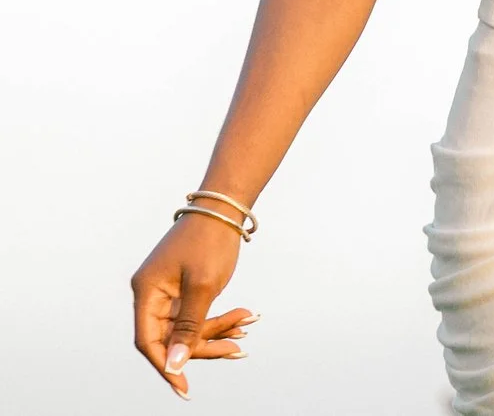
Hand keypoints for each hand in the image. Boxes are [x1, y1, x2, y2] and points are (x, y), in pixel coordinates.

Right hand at [131, 215, 256, 398]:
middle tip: (237, 350)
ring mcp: (167, 292)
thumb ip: (188, 328)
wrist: (225, 207)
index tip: (184, 387)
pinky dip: (218, 319)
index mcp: (146, 292)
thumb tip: (174, 365)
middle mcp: (151, 294)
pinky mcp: (184, 289)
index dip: (166, 366)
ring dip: (216, 331)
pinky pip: (197, 314)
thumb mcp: (203, 287)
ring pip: (188, 327)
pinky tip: (243, 319)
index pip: (149, 341)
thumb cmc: (211, 241)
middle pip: (171, 337)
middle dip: (203, 345)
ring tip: (246, 326)